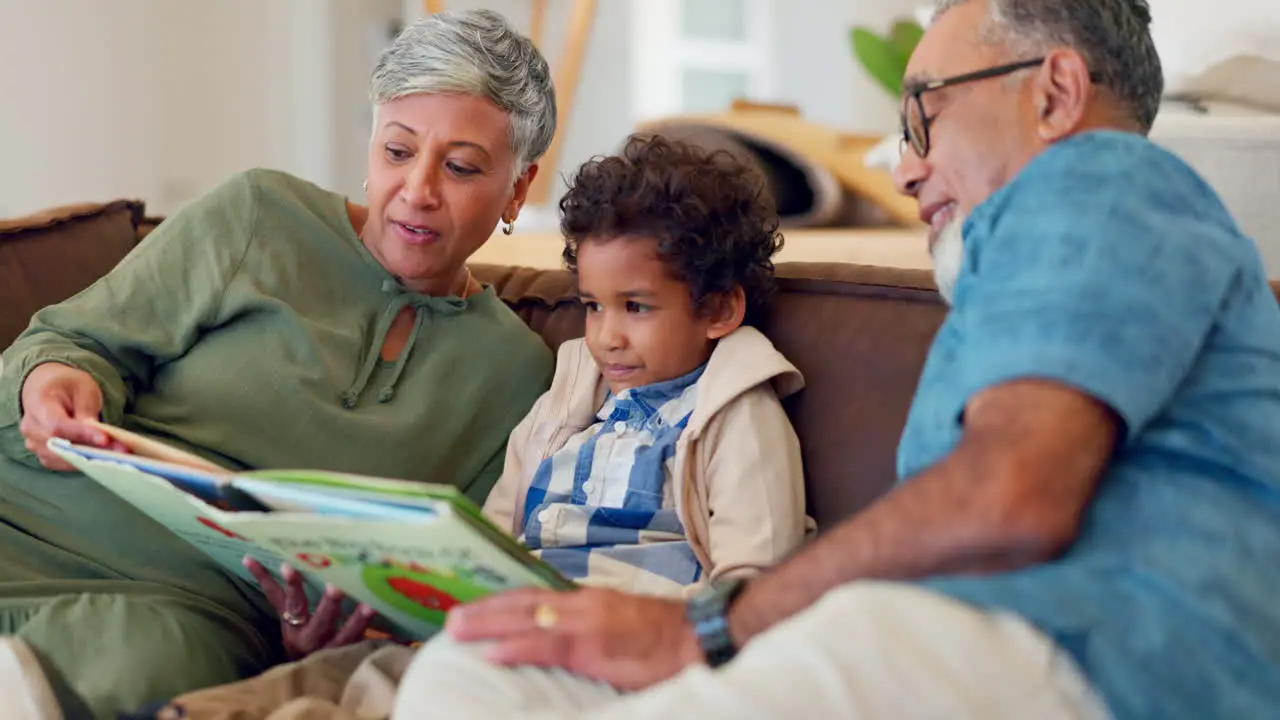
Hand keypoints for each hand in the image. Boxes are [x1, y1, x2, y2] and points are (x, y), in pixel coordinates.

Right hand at [18, 362, 124, 470]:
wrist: (48, 388)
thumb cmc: (67, 385)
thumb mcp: (83, 388)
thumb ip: (87, 410)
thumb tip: (98, 435)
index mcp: (38, 403)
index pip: (58, 425)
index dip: (81, 434)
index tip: (105, 439)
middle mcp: (31, 426)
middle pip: (57, 446)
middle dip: (90, 450)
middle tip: (120, 451)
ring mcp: (33, 442)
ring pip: (59, 459)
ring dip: (88, 459)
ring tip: (116, 455)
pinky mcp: (43, 454)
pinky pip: (61, 465)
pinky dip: (81, 463)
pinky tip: (102, 458)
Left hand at [243, 557, 376, 659]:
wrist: (301, 668)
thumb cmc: (335, 656)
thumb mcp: (354, 653)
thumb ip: (376, 642)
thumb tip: (409, 633)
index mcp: (333, 647)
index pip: (349, 635)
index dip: (358, 623)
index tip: (370, 607)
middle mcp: (312, 639)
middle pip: (321, 622)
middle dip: (329, 605)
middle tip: (336, 588)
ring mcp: (294, 627)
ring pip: (294, 607)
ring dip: (294, 587)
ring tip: (289, 567)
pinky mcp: (283, 616)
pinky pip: (273, 596)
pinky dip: (262, 577)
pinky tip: (249, 559)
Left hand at [445, 587, 703, 690]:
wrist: (698, 638)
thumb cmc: (664, 638)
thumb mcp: (620, 626)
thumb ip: (588, 628)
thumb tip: (558, 639)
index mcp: (587, 601)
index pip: (535, 596)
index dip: (502, 602)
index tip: (473, 607)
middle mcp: (581, 604)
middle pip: (522, 602)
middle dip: (485, 609)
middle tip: (451, 618)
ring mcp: (586, 622)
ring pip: (526, 618)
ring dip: (488, 623)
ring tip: (457, 630)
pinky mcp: (593, 646)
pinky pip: (546, 645)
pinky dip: (516, 647)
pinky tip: (492, 653)